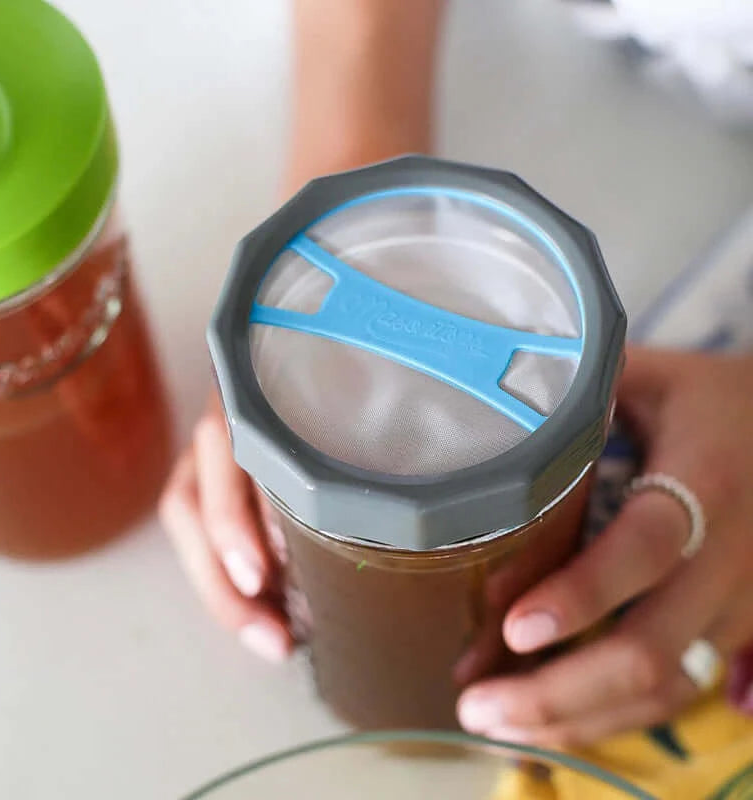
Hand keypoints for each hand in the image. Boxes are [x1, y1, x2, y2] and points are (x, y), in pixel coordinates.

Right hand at [160, 139, 424, 660]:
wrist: (357, 238)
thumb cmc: (387, 262)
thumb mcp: (422, 289)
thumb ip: (465, 327)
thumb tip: (578, 376)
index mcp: (267, 364)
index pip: (226, 449)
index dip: (235, 520)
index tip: (265, 576)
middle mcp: (242, 396)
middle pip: (199, 496)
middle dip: (226, 577)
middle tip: (274, 637)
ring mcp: (241, 423)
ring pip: (201, 510)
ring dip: (226, 583)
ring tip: (271, 637)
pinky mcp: (258, 442)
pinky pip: (224, 506)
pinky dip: (239, 559)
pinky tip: (278, 595)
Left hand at [458, 347, 752, 746]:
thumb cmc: (710, 399)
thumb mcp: (650, 378)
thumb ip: (579, 404)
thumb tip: (490, 444)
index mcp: (706, 481)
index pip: (645, 548)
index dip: (582, 593)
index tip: (514, 627)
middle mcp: (732, 557)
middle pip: (652, 649)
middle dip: (558, 690)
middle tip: (474, 705)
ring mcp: (742, 605)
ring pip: (666, 689)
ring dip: (577, 717)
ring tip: (493, 724)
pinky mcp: (740, 630)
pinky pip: (679, 691)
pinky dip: (612, 716)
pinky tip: (551, 721)